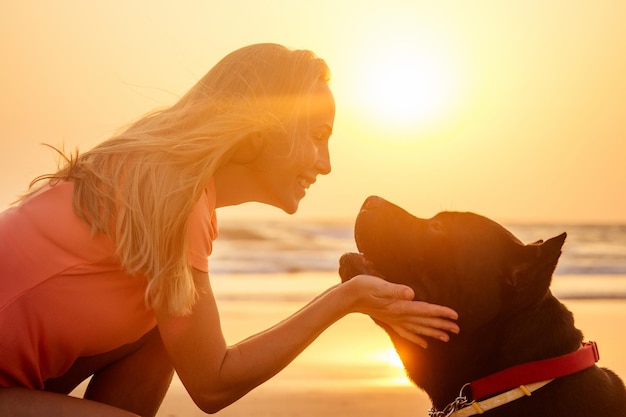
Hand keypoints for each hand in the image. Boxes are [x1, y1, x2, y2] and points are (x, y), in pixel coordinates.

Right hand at [343, 274, 459, 347]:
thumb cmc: (365, 287)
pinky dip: (416, 338)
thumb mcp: (380, 285)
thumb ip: (395, 289)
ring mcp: (394, 319)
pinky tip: (424, 343)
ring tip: (446, 338)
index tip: (455, 316)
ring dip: (432, 333)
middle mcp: (399, 315)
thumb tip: (411, 293)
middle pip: (425, 322)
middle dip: (442, 325)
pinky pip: (406, 332)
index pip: (425, 310)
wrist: (349, 296)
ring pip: (418, 329)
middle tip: (457, 329)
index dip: (441, 312)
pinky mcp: (389, 320)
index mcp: (400, 306)